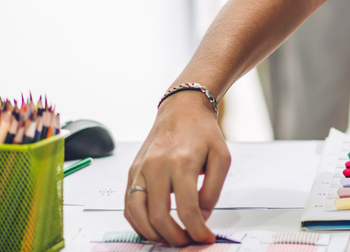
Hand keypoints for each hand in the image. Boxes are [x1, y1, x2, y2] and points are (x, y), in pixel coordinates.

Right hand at [125, 92, 230, 245]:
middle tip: (187, 241)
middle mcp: (157, 166)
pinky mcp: (132, 171)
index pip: (187, 209)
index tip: (205, 238)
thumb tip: (201, 216)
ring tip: (169, 238)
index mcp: (182, 162)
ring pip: (136, 214)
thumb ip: (213, 190)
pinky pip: (128, 204)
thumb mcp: (221, 158)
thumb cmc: (202, 132)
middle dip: (175, 237)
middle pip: (159, 216)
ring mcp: (140, 169)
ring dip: (152, 234)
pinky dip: (137, 222)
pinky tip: (152, 227)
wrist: (181, 110)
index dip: (197, 230)